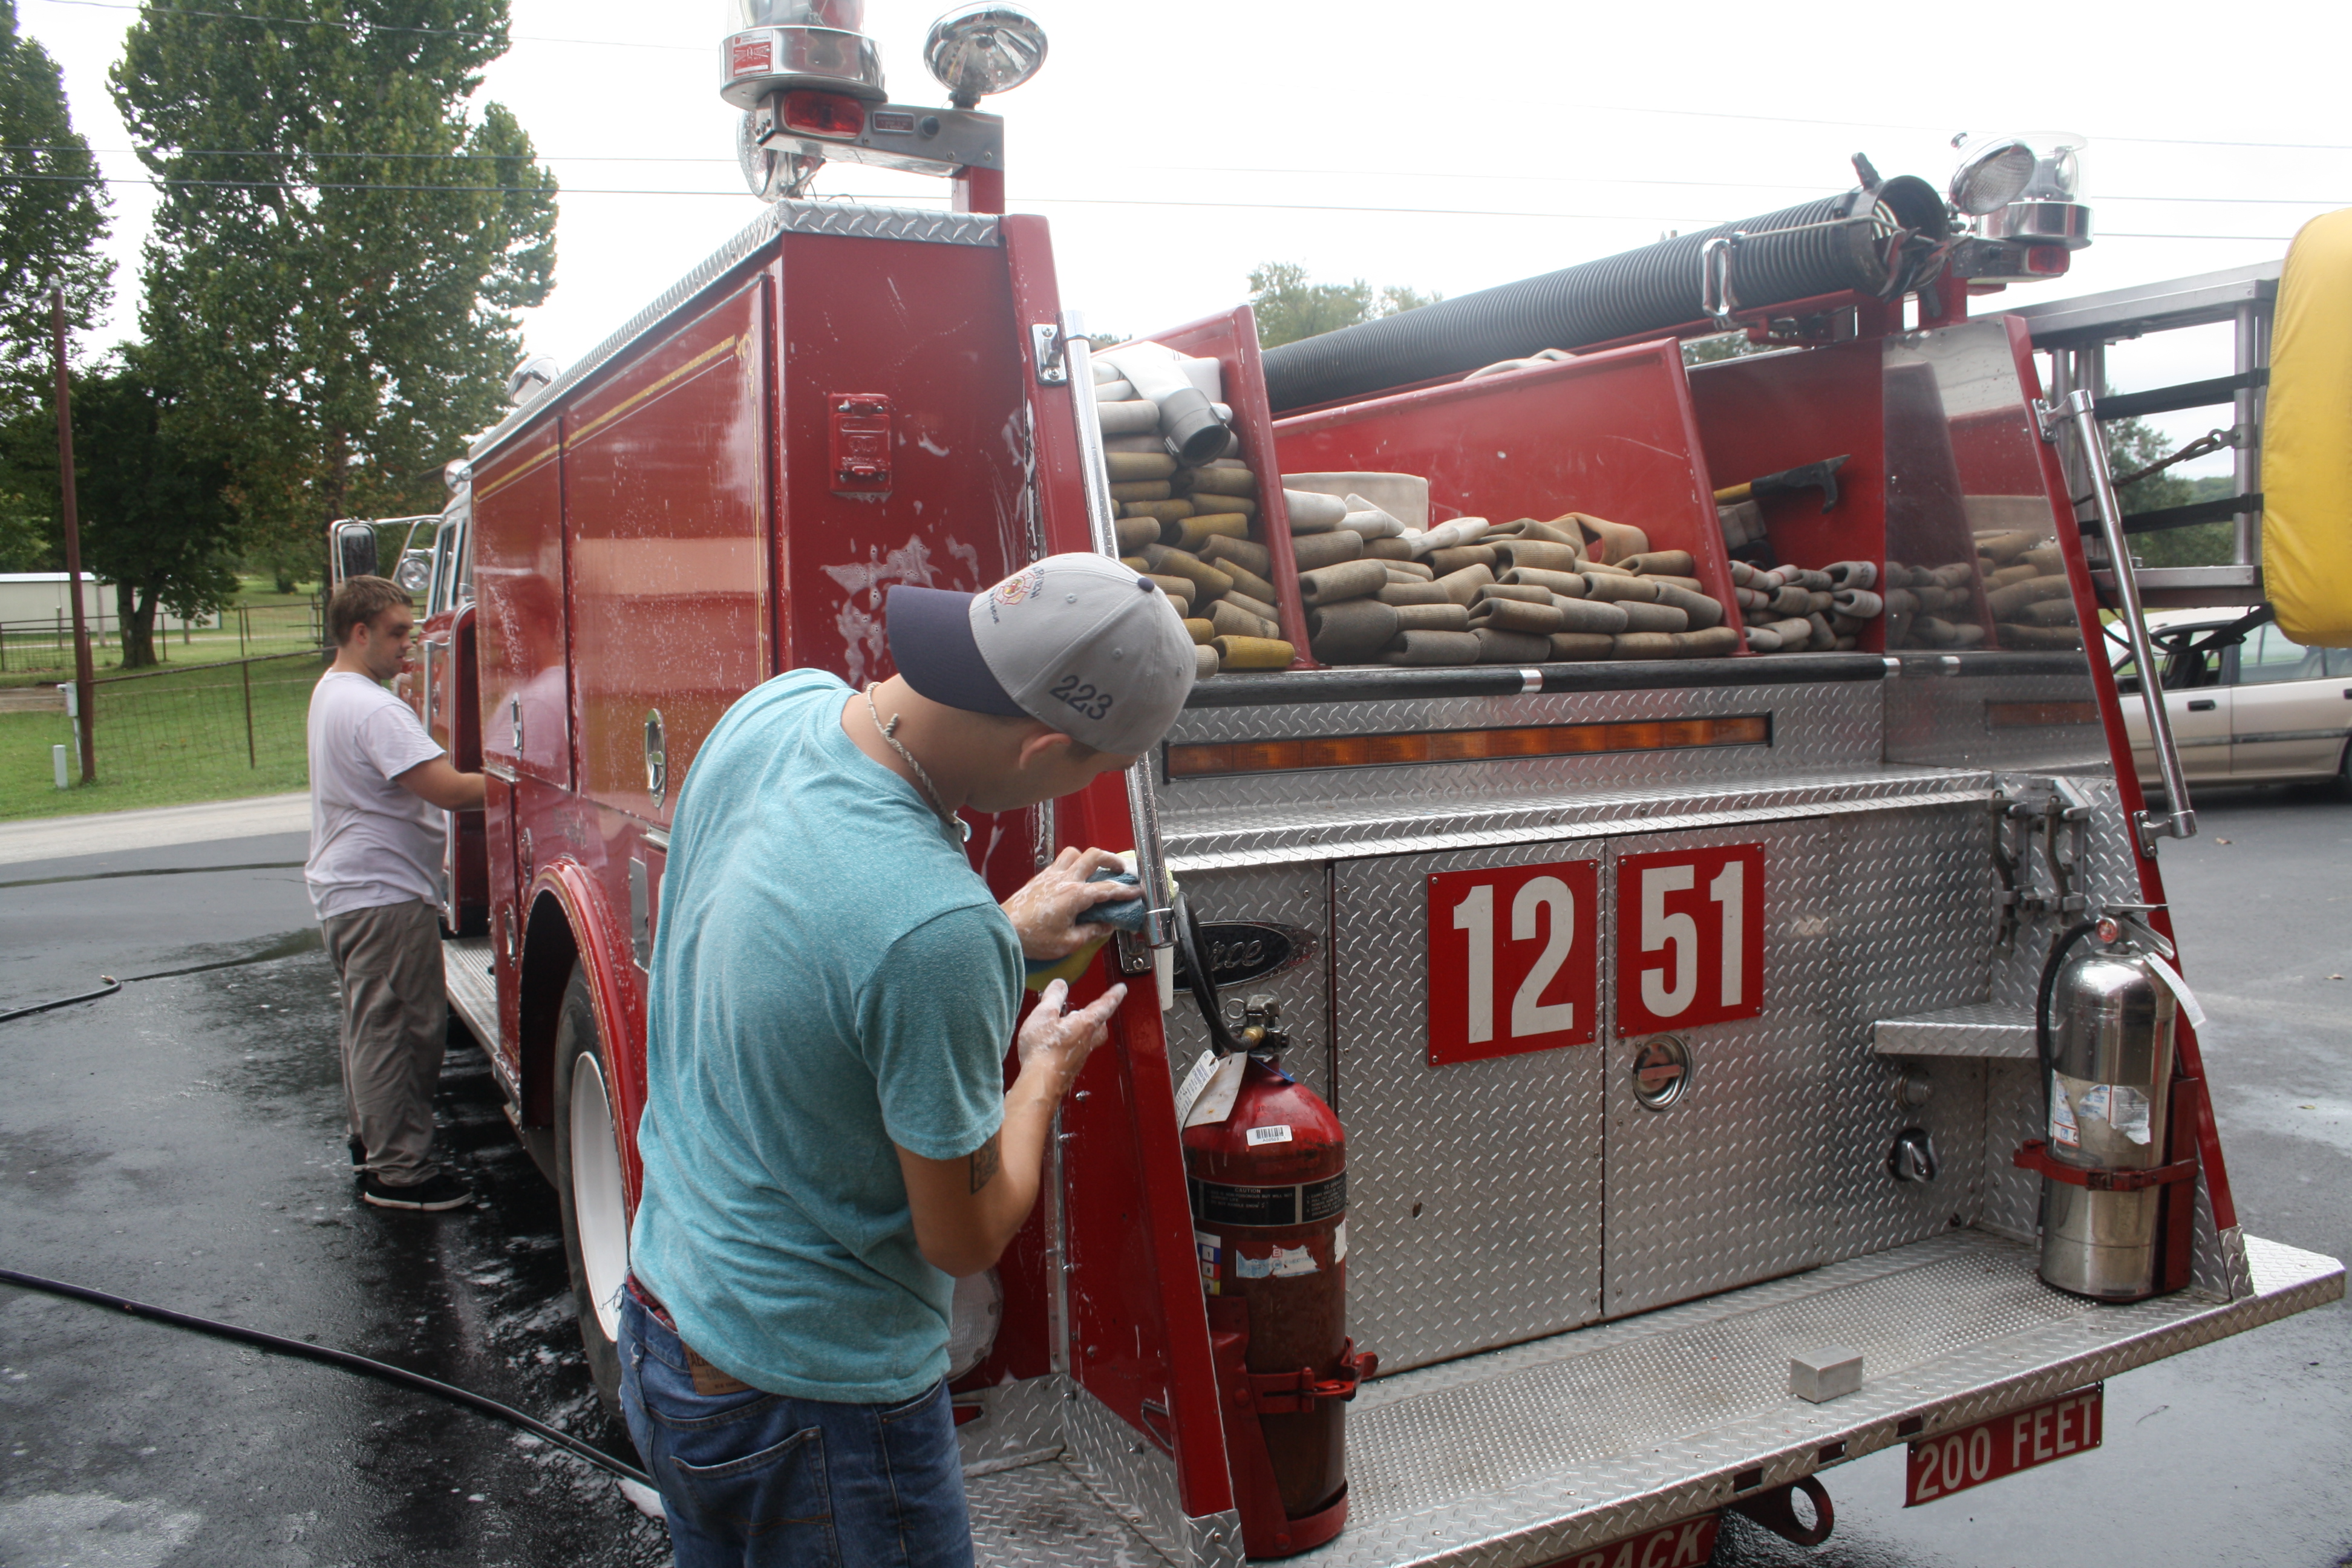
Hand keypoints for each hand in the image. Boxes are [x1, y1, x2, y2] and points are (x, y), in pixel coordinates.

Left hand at [1002, 846, 1141, 960]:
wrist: (1003, 930)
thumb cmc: (1032, 938)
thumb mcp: (1068, 942)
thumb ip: (1091, 932)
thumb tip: (1105, 926)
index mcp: (1075, 895)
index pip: (1107, 889)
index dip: (1125, 890)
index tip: (1136, 892)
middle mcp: (1064, 880)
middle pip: (1094, 856)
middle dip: (1111, 859)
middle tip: (1119, 869)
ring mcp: (1050, 876)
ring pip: (1074, 852)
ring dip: (1087, 857)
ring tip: (1095, 867)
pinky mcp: (1039, 877)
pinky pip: (1059, 861)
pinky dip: (1070, 863)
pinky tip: (1072, 875)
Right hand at [1015, 978, 1125, 1092]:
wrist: (1040, 1082)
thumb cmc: (1043, 1050)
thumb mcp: (1044, 1015)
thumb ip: (1053, 998)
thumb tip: (1060, 985)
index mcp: (1085, 1024)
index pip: (1104, 1006)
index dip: (1113, 996)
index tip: (1121, 989)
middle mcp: (1087, 1041)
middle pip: (1101, 1027)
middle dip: (1101, 1017)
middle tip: (1098, 1010)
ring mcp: (1080, 1057)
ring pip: (1089, 1040)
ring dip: (1085, 1031)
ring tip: (1074, 1024)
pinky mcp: (1070, 1068)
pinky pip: (1077, 1052)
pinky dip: (1072, 1044)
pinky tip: (1060, 1045)